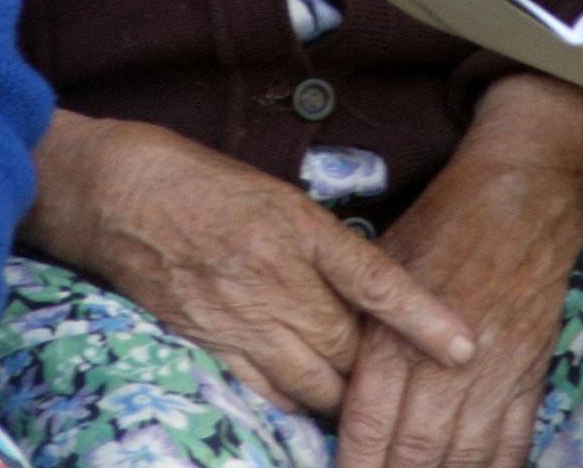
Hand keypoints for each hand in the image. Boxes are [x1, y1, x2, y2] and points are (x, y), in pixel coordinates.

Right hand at [20, 109, 476, 415]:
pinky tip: (306, 399)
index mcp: (298, 232)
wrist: (117, 192)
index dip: (423, 318)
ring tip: (361, 399)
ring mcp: (238, 318)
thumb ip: (324, 244)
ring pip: (312, 382)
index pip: (376, 283)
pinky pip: (264, 390)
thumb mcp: (276, 194)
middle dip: (378, 370)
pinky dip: (292, 400)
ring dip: (340, 395)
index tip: (465, 347)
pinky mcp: (206, 343)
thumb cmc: (199, 181)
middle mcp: (274, 280)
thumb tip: (369, 289)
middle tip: (407, 381)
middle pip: (348, 349)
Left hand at [340, 75, 582, 467]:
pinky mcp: (530, 371)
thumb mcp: (382, 262)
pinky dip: (496, 467)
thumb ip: (362, 325)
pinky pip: (515, 440)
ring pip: (464, 455)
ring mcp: (494, 371)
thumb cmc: (441, 221)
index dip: (354, 461)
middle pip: (414, 450)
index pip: (369, 422)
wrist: (520, 192)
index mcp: (397, 332)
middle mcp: (445, 361)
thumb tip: (335, 379)